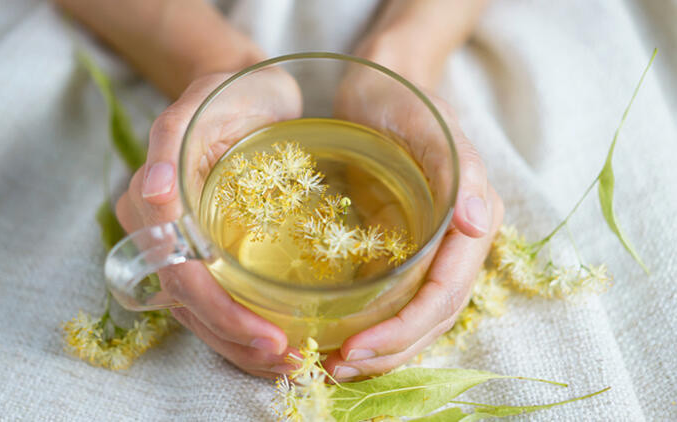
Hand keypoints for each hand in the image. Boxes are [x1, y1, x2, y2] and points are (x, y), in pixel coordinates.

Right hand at [115, 70, 302, 377]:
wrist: (246, 90)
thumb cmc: (228, 93)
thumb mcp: (200, 104)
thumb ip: (169, 142)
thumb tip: (152, 192)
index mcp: (149, 205)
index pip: (180, 276)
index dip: (220, 312)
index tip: (268, 336)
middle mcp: (159, 234)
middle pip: (190, 305)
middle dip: (235, 340)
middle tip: (288, 360)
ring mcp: (183, 244)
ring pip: (201, 311)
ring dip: (240, 344)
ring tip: (288, 361)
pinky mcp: (208, 247)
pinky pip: (219, 296)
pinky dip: (245, 324)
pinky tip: (280, 339)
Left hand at [321, 59, 503, 380]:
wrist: (382, 87)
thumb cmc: (406, 101)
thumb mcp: (432, 126)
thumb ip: (462, 169)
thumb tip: (480, 224)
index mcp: (474, 223)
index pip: (445, 295)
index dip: (405, 330)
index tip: (358, 348)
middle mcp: (457, 245)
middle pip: (432, 317)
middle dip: (390, 350)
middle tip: (339, 366)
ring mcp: (431, 248)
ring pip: (415, 315)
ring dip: (382, 348)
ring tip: (337, 362)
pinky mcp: (403, 247)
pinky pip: (395, 297)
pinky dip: (373, 322)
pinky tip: (340, 332)